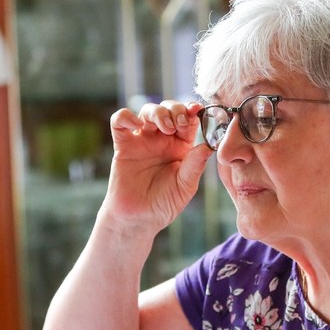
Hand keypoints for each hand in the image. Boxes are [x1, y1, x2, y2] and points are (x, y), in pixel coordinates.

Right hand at [100, 101, 214, 237]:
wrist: (138, 220)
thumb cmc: (164, 204)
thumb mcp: (186, 185)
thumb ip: (196, 164)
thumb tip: (210, 143)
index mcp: (181, 146)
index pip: (188, 120)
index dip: (193, 111)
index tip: (197, 110)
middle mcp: (162, 139)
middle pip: (169, 109)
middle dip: (176, 110)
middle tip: (180, 124)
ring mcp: (141, 140)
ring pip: (147, 110)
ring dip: (158, 112)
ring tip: (165, 128)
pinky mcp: (122, 145)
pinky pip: (119, 122)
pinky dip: (126, 116)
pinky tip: (137, 125)